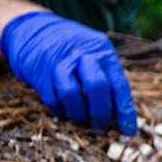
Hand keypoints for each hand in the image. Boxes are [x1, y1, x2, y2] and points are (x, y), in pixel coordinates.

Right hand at [0, 11, 136, 133]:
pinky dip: (60, 111)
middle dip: (101, 114)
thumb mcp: (94, 55)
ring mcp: (59, 60)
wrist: (33, 30)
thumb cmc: (72, 50)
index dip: (125, 110)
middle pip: (97, 88)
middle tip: (101, 127)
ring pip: (73, 94)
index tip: (128, 131)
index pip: (119, 83)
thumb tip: (120, 120)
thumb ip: (107, 81)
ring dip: (79, 115)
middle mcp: (83, 52)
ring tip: (81, 121)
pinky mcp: (39, 71)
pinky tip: (64, 112)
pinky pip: (52, 98)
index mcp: (102, 50)